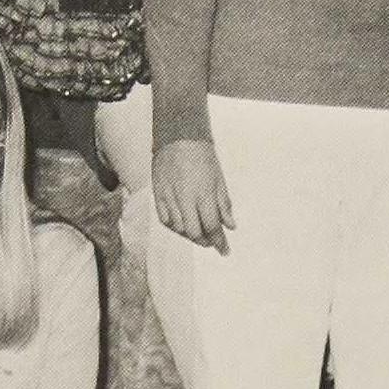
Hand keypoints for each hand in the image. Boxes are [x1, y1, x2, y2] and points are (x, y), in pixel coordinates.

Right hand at [152, 138, 233, 252]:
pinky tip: (183, 225)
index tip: (225, 250)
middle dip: (205, 241)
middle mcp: (185, 198)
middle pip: (194, 233)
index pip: (212, 226)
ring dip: (190, 235)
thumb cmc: (203, 156)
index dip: (219, 242)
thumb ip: (224, 205)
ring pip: (179, 229)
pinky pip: (165, 220)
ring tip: (198, 231)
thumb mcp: (219, 180)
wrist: (178, 138)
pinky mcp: (157, 194)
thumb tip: (231, 226)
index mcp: (203, 193)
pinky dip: (175, 227)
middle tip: (212, 241)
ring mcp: (169, 197)